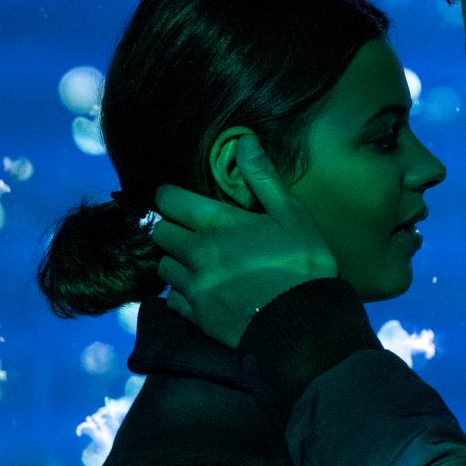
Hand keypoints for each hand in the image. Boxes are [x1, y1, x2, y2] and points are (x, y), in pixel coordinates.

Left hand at [149, 136, 337, 347]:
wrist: (305, 326)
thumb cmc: (303, 266)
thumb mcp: (292, 216)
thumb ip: (263, 178)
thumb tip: (244, 139)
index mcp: (217, 224)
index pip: (168, 200)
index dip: (170, 197)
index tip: (180, 200)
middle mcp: (197, 253)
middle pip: (160, 233)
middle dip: (173, 229)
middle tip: (194, 233)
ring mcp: (194, 287)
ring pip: (163, 267)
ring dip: (176, 262)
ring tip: (198, 264)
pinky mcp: (197, 317)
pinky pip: (172, 300)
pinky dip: (182, 294)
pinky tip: (202, 293)